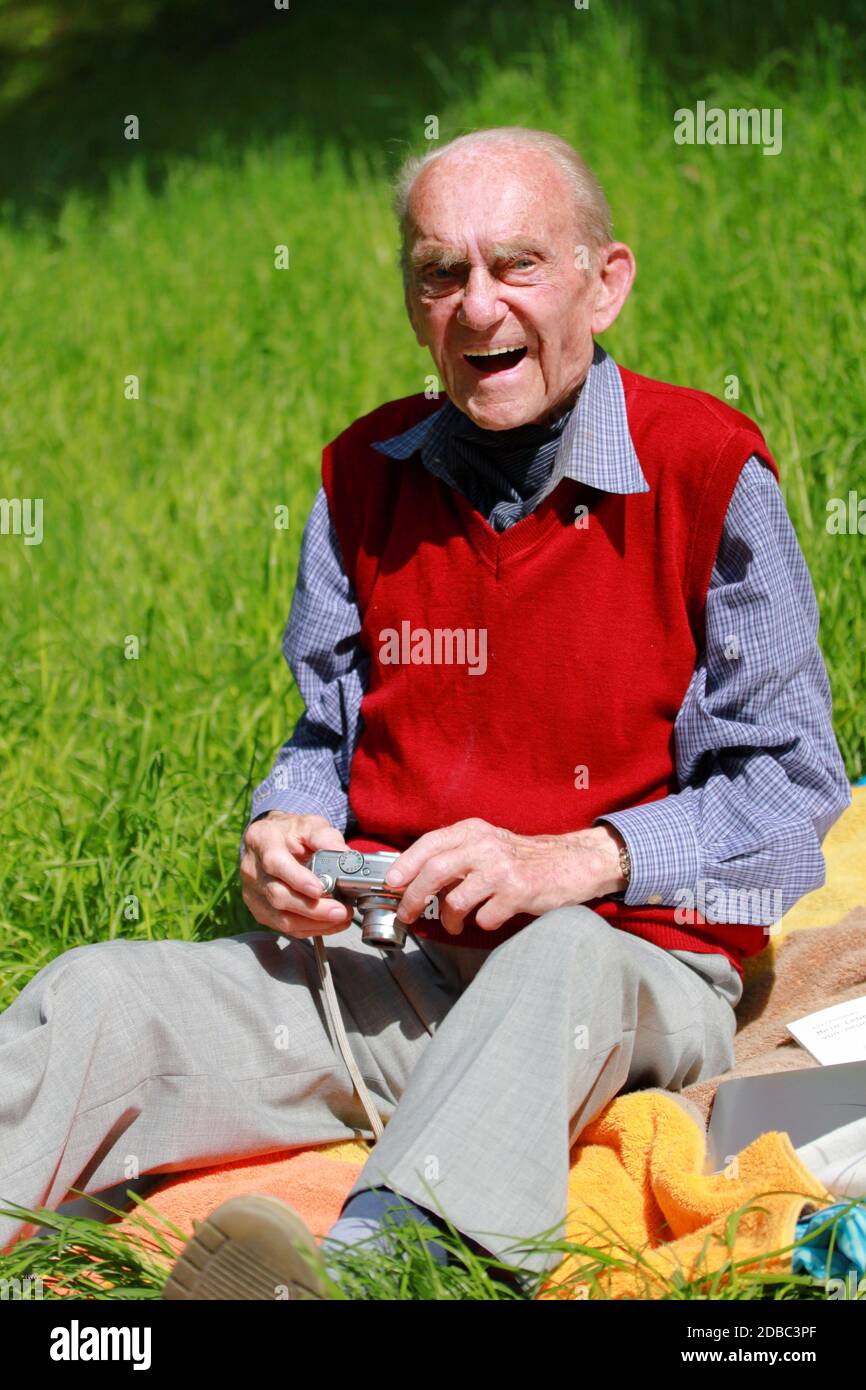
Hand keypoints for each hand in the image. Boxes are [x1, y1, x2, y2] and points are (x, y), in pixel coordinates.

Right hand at [239, 811, 353, 939]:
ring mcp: (253, 892)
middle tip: (340, 910)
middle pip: (278, 896)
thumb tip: (346, 856)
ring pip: (280, 918)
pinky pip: (284, 927)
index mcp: (261, 841)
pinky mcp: (260, 910)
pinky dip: (310, 929)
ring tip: (340, 918)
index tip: (319, 889)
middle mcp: (252, 869)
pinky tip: (330, 923)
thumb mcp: (311, 825)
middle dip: (313, 908)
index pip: (275, 863)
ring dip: (314, 923)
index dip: (297, 879)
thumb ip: (327, 838)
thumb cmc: (292, 833)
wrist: (273, 840)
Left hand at [384, 818, 626, 936]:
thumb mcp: (489, 844)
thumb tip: (416, 878)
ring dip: (449, 919)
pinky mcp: (518, 892)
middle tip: (408, 913)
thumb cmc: (526, 858)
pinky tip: (488, 918)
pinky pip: (484, 918)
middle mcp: (486, 846)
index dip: (405, 864)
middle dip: (413, 897)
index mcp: (474, 831)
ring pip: (455, 900)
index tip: (392, 883)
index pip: (429, 843)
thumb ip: (458, 855)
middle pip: (434, 871)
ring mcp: (502, 869)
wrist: (573, 862)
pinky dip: (481, 924)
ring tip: (454, 925)